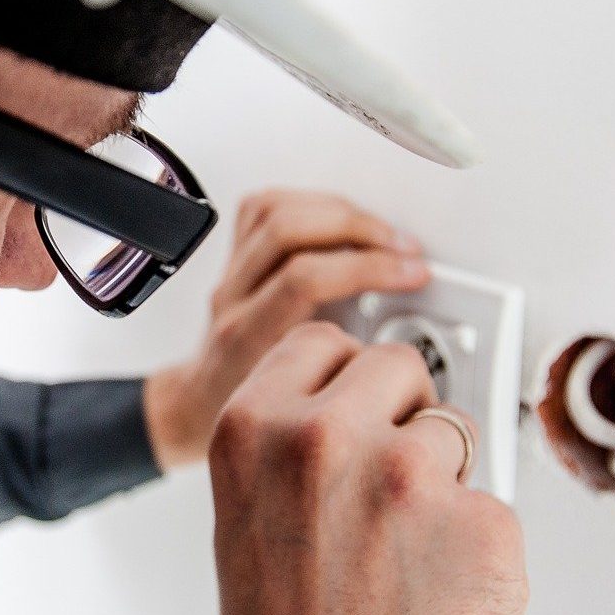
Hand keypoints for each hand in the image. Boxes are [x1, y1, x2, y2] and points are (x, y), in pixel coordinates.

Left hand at [145, 190, 428, 469]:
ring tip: (382, 233)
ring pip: (276, 210)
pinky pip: (264, 206)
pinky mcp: (233, 255)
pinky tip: (341, 218)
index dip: (367, 268)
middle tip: (405, 251)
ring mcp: (230, 273)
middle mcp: (232, 297)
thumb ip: (348, 378)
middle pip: (288, 230)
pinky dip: (311, 202)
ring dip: (340, 212)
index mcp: (247, 337)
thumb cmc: (250, 412)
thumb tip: (413, 353)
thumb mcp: (306, 408)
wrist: (201, 404)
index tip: (412, 275)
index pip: (304, 278)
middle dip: (360, 230)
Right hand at [208, 324, 527, 614]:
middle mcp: (326, 438)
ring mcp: (410, 477)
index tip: (356, 403)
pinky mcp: (484, 524)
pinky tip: (438, 594)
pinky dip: (478, 546)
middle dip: (402, 416)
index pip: (325, 341)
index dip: (347, 380)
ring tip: (403, 558)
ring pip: (456, 431)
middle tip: (386, 488)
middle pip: (398, 367)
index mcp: (253, 429)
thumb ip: (293, 446)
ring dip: (444, 481)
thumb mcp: (248, 518)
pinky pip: (495, 503)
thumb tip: (366, 408)